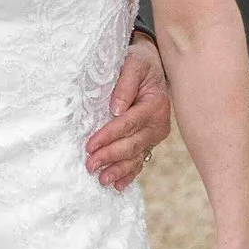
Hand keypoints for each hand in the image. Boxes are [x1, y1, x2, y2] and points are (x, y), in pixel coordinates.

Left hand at [83, 36, 170, 190]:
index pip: (128, 124)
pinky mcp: (150, 141)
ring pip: (136, 156)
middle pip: (132, 144)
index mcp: (155, 105)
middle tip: (90, 165)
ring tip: (102, 180)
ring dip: (119, 170)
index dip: (108, 136)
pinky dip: (129, 173)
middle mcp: (159, 123)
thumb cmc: (140, 63)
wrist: (152, 67)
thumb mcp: (134, 64)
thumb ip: (125, 84)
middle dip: (110, 156)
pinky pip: (140, 159)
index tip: (90, 145)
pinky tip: (118, 185)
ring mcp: (155, 135)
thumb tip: (115, 108)